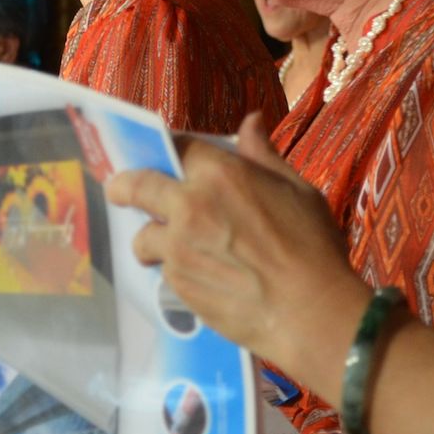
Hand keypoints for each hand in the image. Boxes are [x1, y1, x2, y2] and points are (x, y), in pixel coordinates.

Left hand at [106, 113, 368, 380]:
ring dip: (151, 239)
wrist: (310, 312)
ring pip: (144, 236)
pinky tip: (197, 277)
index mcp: (220, 173)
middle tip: (120, 192)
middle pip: (136, 186)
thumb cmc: (314, 247)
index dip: (171, 151)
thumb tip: (251, 121)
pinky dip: (173, 270)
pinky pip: (163, 270)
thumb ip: (264, 156)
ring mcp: (177, 247)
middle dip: (123, 187)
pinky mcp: (177, 283)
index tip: (167, 160)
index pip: (178, 146)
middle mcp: (189, 205)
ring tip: (165, 249)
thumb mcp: (298, 190)